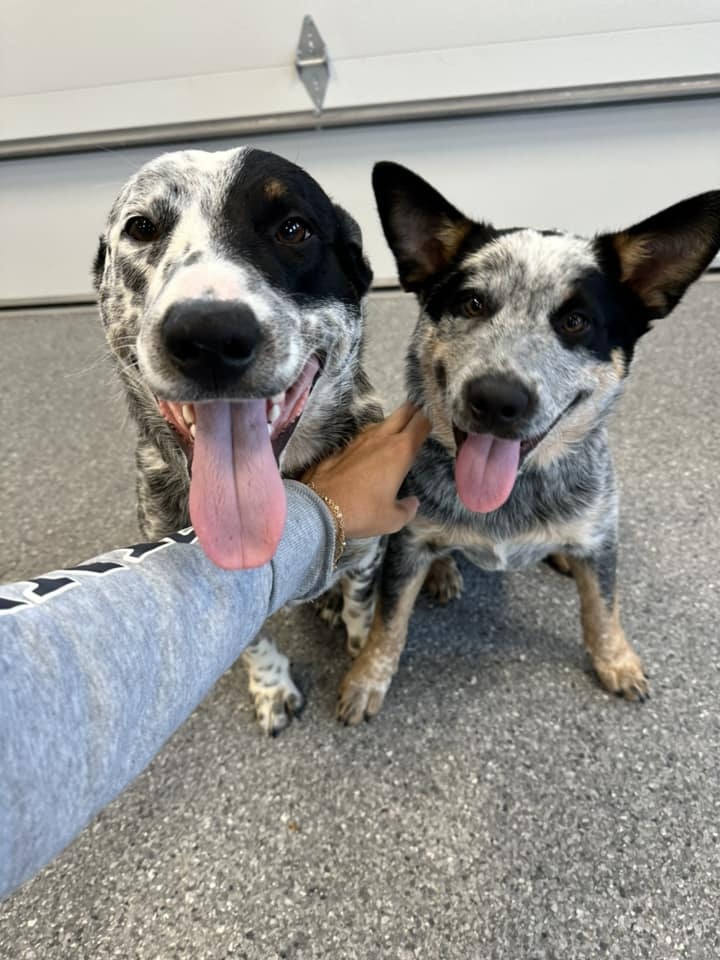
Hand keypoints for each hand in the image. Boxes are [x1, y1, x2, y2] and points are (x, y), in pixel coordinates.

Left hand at [302, 403, 430, 538]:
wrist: (319, 507)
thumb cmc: (362, 511)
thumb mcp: (392, 519)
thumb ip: (407, 509)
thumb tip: (412, 503)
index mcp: (401, 450)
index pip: (422, 422)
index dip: (432, 418)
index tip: (436, 421)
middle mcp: (382, 437)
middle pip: (404, 411)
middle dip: (415, 411)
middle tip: (421, 420)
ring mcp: (359, 438)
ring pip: (382, 421)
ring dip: (391, 425)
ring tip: (395, 439)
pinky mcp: (342, 445)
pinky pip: (363, 435)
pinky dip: (371, 439)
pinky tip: (369, 453)